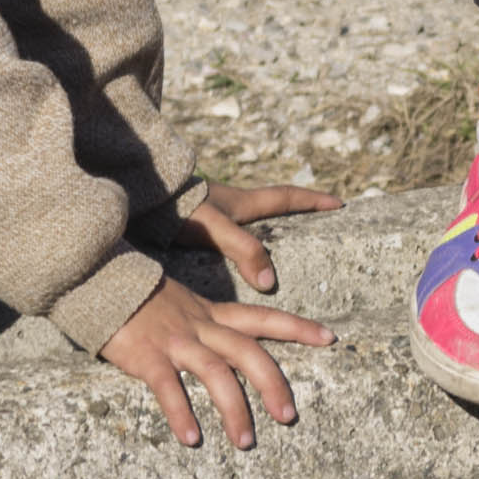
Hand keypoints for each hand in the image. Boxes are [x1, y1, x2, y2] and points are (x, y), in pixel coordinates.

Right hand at [99, 271, 332, 450]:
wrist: (99, 278)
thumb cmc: (137, 297)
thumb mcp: (180, 303)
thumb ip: (203, 321)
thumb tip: (224, 344)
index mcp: (210, 313)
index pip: (263, 318)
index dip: (298, 328)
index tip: (330, 338)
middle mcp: (199, 326)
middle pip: (247, 352)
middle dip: (273, 383)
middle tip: (290, 417)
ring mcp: (175, 341)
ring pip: (216, 373)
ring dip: (234, 409)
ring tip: (246, 443)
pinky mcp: (147, 357)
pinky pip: (169, 388)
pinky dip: (182, 413)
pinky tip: (191, 439)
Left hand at [189, 179, 341, 295]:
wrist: (140, 199)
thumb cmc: (177, 210)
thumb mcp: (215, 226)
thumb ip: (242, 249)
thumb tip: (270, 280)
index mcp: (242, 203)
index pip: (286, 198)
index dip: (312, 201)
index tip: (339, 203)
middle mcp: (232, 208)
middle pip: (273, 209)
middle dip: (297, 214)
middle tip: (319, 223)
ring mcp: (215, 218)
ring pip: (249, 227)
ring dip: (267, 236)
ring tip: (285, 253)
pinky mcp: (197, 229)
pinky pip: (228, 242)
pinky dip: (240, 253)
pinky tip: (238, 271)